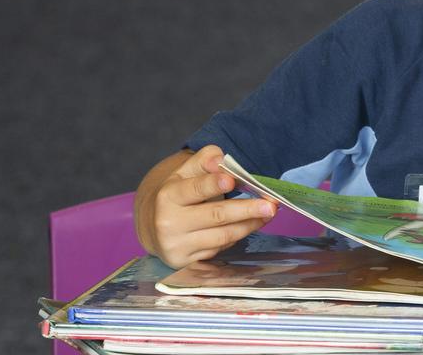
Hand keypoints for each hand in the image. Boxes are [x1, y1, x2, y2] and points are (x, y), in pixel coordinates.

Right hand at [135, 145, 276, 267]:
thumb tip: (220, 160)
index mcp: (167, 196)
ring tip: (268, 214)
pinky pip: (220, 249)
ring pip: (222, 236)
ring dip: (250, 224)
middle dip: (246, 209)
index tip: (232, 180)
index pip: (194, 189)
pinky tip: (251, 225)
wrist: (152, 227)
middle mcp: (169, 223)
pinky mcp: (185, 261)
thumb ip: (204, 161)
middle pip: (215, 216)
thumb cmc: (178, 194)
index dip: (212, 185)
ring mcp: (176, 245)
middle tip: (270, 205)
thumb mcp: (185, 172)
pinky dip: (238, 236)